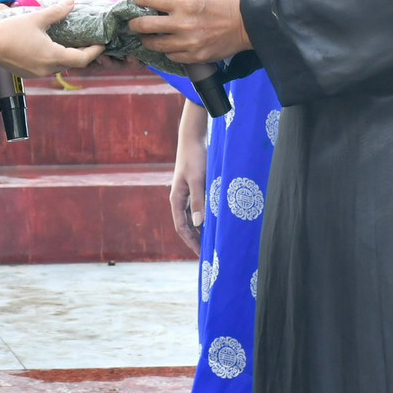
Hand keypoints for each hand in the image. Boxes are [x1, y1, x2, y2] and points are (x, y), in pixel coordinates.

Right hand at [0, 0, 105, 78]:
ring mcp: (36, 73)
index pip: (82, 59)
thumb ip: (56, 11)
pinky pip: (47, 66)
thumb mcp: (36, 18)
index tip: (102, 44)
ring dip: (66, 55)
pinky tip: (50, 45)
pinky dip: (53, 57)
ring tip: (70, 40)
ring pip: (59, 65)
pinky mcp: (27, 72)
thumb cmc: (10, 32)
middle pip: (72, 63)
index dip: (94, 51)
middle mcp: (47, 69)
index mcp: (52, 56)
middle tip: (88, 40)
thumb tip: (72, 2)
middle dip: (82, 53)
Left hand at [128, 0, 249, 64]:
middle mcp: (183, 24)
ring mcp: (188, 43)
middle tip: (133, 23)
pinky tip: (167, 46)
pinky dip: (167, 51)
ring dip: (148, 40)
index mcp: (184, 4)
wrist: (245, 25)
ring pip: (155, 45)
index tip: (136, 0)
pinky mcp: (194, 57)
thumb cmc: (223, 4)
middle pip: (145, 26)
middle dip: (135, 24)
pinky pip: (171, 56)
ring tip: (147, 37)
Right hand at [169, 102, 208, 253]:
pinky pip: (198, 208)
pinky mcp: (194, 188)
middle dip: (196, 240)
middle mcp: (180, 199)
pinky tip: (216, 221)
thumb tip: (197, 224)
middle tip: (209, 253)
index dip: (191, 242)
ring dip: (201, 230)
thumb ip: (198, 201)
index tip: (202, 254)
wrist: (193, 138)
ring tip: (213, 241)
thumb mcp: (198, 180)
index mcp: (176, 199)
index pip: (181, 228)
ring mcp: (187, 193)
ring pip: (192, 218)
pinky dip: (205, 217)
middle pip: (186, 225)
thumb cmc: (195, 157)